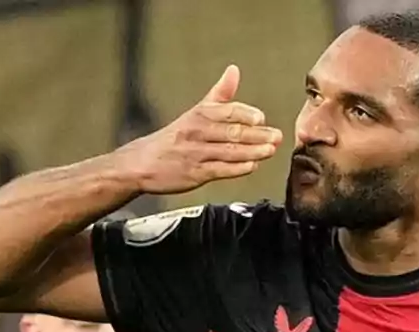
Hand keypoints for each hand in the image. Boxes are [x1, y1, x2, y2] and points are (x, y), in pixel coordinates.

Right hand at [115, 65, 282, 193]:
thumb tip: (234, 71)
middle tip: (277, 136)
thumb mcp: (195, 111)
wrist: (141, 163)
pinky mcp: (195, 173)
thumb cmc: (174, 138)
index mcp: (199, 115)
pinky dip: (237, 168)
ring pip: (229, 151)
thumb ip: (219, 94)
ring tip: (270, 150)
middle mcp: (197, 132)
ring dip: (253, 151)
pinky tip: (252, 166)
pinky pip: (219, 170)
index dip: (245, 114)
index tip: (261, 118)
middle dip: (257, 135)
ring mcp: (196, 153)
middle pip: (232, 132)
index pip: (227, 111)